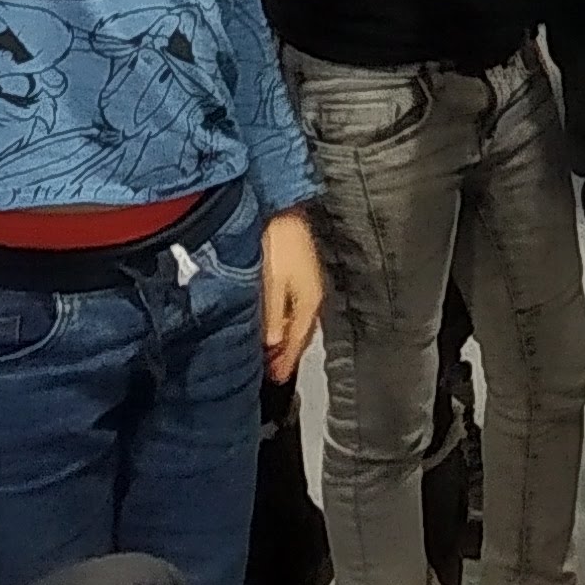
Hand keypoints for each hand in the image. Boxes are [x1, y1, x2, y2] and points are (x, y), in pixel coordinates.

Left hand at [258, 211, 323, 383]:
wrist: (282, 207)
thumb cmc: (278, 240)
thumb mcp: (271, 284)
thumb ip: (271, 316)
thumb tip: (271, 343)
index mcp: (310, 301)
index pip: (298, 340)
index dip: (287, 361)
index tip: (276, 378)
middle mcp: (313, 295)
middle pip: (301, 333)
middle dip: (288, 352)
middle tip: (273, 370)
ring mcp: (308, 284)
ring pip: (297, 321)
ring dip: (286, 337)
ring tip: (271, 351)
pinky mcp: (299, 274)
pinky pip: (294, 307)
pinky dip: (284, 320)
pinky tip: (274, 322)